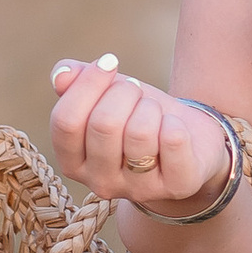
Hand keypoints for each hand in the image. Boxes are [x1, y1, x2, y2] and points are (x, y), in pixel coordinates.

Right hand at [47, 55, 227, 216]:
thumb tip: (62, 75)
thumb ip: (74, 81)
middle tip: (136, 91)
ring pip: (140, 132)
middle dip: (125, 92)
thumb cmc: (136, 114)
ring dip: (151, 108)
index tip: (108, 63)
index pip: (65, 121)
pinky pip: (173, 141)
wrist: (189, 138)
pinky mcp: (177, 186)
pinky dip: (176, 123)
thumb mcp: (103, 94)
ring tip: (154, 112)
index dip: (88, 83)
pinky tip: (174, 129)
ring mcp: (138, 190)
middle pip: (104, 124)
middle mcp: (100, 183)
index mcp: (73, 163)